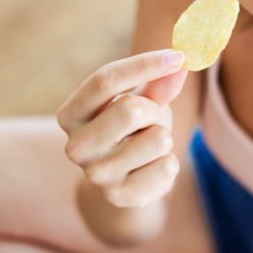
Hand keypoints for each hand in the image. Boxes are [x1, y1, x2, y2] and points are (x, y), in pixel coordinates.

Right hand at [58, 49, 187, 209]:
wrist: (125, 181)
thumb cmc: (131, 129)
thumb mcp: (141, 100)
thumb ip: (158, 83)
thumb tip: (181, 64)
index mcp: (71, 114)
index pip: (105, 79)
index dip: (144, 64)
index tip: (178, 56)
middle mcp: (76, 146)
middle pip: (131, 109)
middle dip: (154, 109)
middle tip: (150, 118)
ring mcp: (96, 175)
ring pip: (157, 139)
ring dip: (164, 138)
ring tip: (148, 146)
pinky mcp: (121, 197)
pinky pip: (167, 167)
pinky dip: (169, 163)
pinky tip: (152, 168)